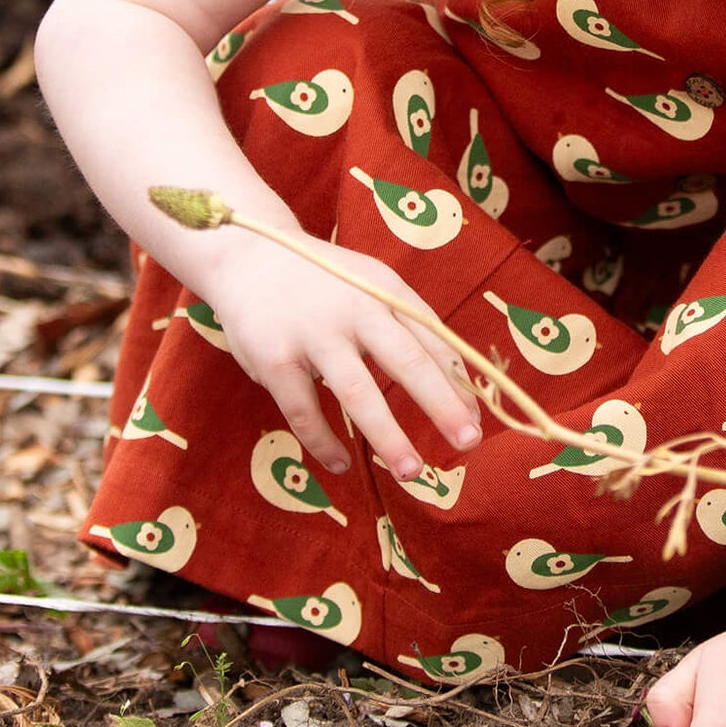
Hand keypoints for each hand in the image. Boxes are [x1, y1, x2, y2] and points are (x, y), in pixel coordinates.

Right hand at [204, 234, 481, 481]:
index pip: (433, 339)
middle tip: (469, 442)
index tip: (478, 419)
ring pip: (358, 393)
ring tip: (412, 471)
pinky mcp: (275, 361)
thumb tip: (456, 383)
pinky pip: (305, 413)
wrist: (248, 255)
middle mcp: (354, 310)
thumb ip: (407, 325)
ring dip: (388, 436)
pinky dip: (325, 443)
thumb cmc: (325, 282)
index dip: (458, 382)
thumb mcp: (370, 285)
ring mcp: (313, 336)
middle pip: (407, 361)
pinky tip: (342, 463)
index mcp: (384, 290)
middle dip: (441, 404)